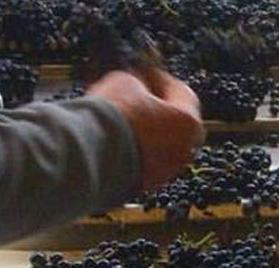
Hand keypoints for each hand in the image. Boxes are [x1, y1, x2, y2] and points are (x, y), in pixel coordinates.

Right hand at [88, 70, 203, 190]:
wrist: (89, 156)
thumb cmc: (113, 120)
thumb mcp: (124, 81)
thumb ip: (136, 80)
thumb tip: (132, 80)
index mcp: (189, 123)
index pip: (181, 92)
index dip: (159, 78)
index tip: (144, 72)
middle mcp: (184, 151)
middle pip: (171, 121)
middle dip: (150, 105)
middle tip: (130, 92)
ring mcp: (165, 171)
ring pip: (156, 143)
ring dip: (138, 128)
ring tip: (114, 113)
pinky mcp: (142, 184)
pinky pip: (139, 160)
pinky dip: (128, 148)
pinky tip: (109, 135)